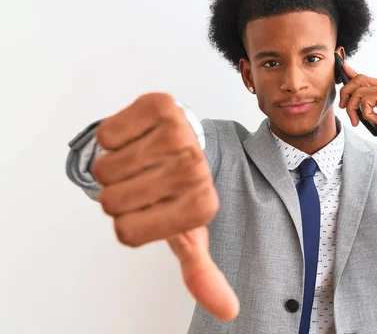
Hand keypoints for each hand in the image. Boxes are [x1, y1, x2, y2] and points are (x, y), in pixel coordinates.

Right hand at [91, 93, 238, 320]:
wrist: (182, 139)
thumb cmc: (177, 190)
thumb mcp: (188, 233)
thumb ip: (203, 273)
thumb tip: (229, 313)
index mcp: (201, 206)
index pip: (127, 233)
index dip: (127, 223)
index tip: (150, 208)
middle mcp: (195, 169)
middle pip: (112, 201)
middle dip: (117, 194)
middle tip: (143, 182)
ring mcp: (181, 134)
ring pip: (106, 168)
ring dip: (113, 166)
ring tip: (141, 160)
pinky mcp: (162, 105)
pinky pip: (107, 134)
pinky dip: (112, 138)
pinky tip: (138, 137)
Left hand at [338, 62, 376, 188]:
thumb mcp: (376, 120)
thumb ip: (367, 108)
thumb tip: (354, 103)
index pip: (365, 78)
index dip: (351, 73)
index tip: (342, 68)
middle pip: (359, 79)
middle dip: (346, 92)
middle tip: (343, 107)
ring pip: (359, 91)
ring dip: (352, 108)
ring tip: (357, 121)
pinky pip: (365, 100)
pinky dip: (365, 113)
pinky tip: (376, 121)